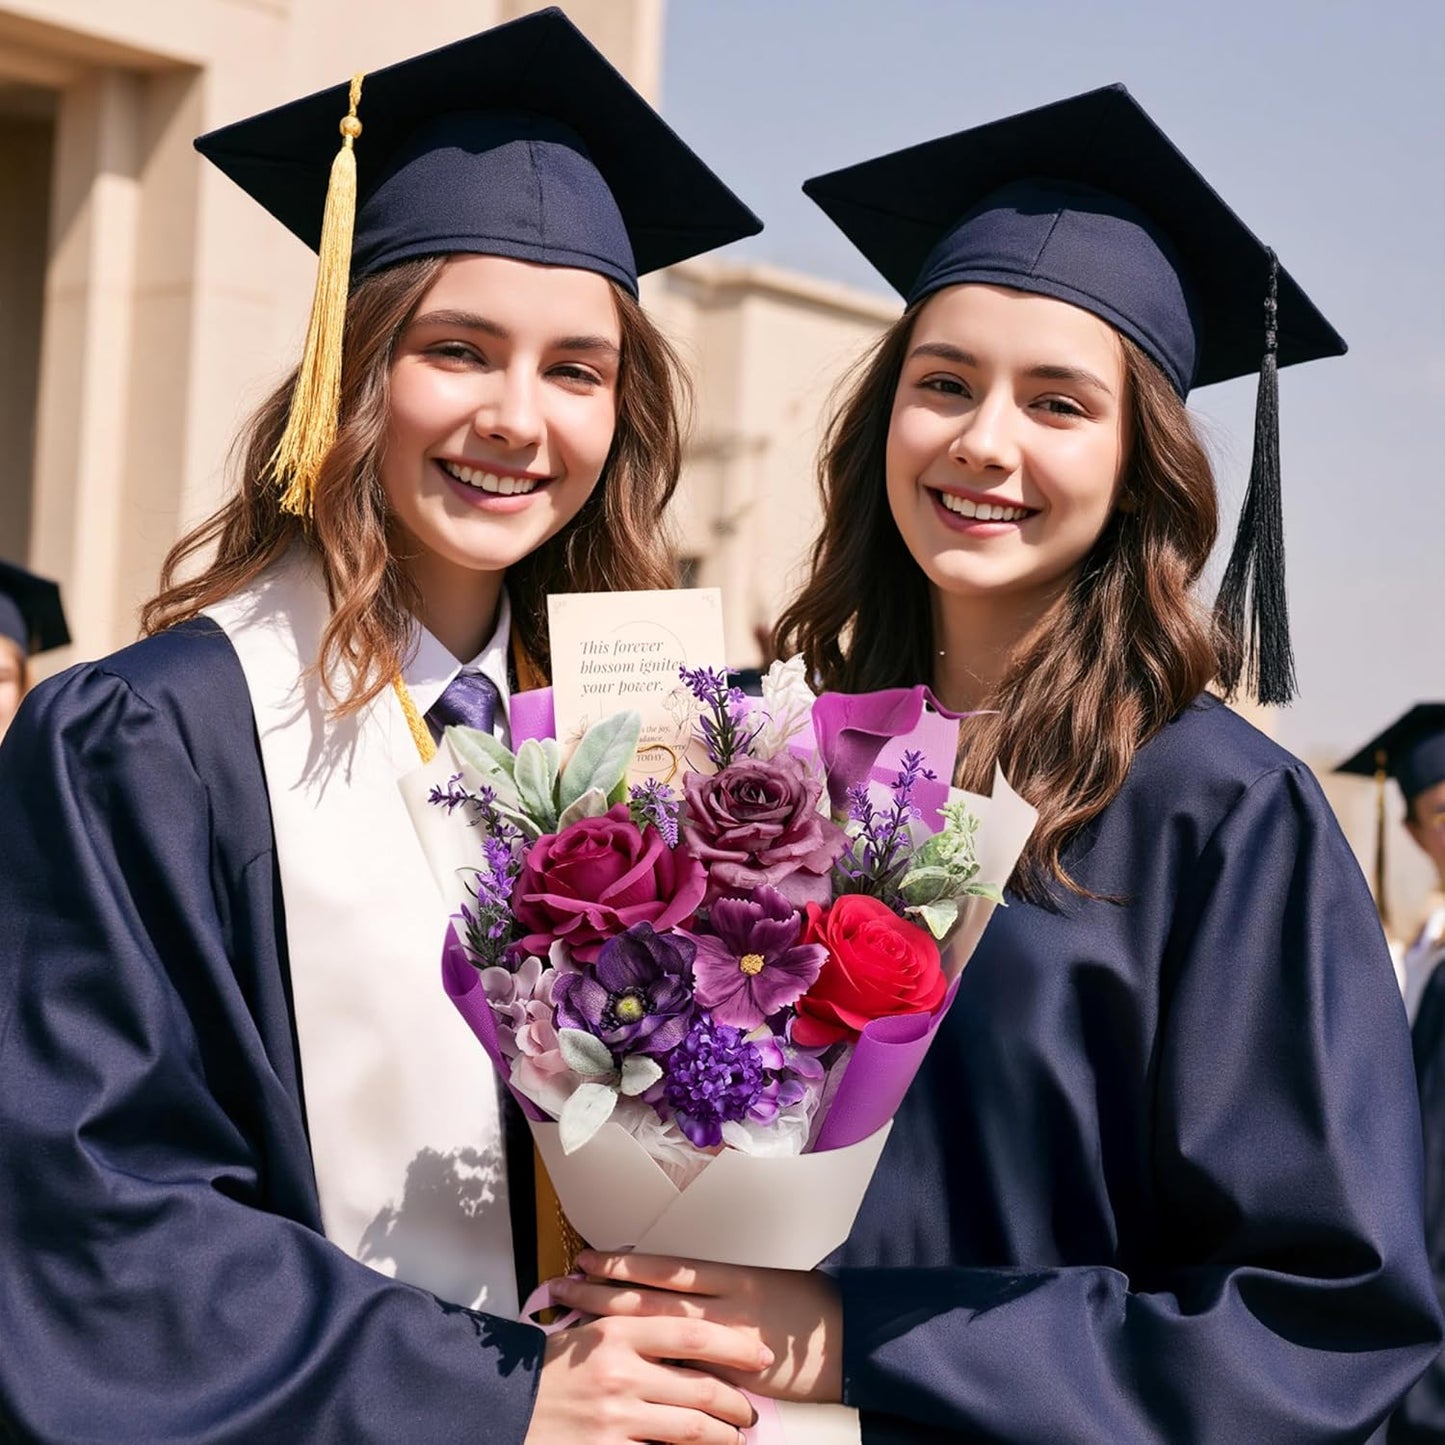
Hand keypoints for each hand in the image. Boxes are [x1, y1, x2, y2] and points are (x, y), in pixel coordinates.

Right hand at [525, 1312, 769, 1443]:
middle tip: (751, 1409)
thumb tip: (690, 1329)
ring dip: (722, 1436)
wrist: (502, 1406)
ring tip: (735, 1438)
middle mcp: (619, 1372)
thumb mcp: (591, 1333)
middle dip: (736, 1402)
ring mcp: (614, 1416)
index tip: (760, 1355)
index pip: (692, 1335)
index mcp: (617, 1331)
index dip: (734, 1346)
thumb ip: (636, 1326)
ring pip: (690, 1428)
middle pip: (700, 1387)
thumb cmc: (550, 1368)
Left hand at [553, 1252, 843, 1405]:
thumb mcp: (761, 1288)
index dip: (621, 1264)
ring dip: (614, 1329)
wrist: (852, 1338)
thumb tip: (672, 1295)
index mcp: (729, 1277)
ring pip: (657, 1335)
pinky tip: (623, 1374)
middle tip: (559, 1287)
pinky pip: (685, 1376)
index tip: (586, 1259)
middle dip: (600, 1294)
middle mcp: (721, 1306)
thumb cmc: (808, 1310)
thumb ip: (718, 1293)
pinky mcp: (733, 1378)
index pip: (662, 1268)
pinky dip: (653, 1373)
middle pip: (647, 1299)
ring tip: (574, 1325)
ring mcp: (725, 1344)